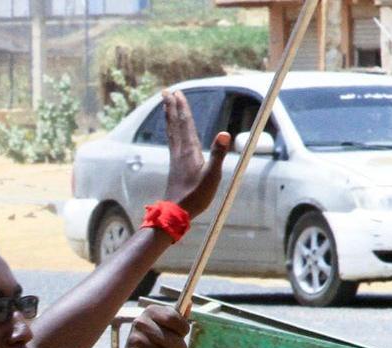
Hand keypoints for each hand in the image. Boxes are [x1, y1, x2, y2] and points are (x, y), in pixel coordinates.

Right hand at [111, 305, 192, 347]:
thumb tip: (189, 302)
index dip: (183, 330)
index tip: (180, 335)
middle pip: (177, 343)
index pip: (175, 318)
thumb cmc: (152, 346)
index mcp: (150, 312)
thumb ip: (177, 318)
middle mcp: (140, 323)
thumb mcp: (165, 329)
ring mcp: (135, 341)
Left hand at [159, 89, 233, 217]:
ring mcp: (176, 158)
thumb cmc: (195, 196)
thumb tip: (225, 133)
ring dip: (170, 116)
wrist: (176, 212)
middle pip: (175, 123)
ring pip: (172, 131)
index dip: (182, 107)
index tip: (177, 93)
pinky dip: (171, 131)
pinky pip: (172, 141)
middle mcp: (180, 151)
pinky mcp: (175, 165)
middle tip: (166, 91)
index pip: (185, 124)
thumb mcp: (212, 176)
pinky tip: (173, 131)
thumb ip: (218, 154)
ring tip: (166, 105)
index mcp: (189, 151)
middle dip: (172, 106)